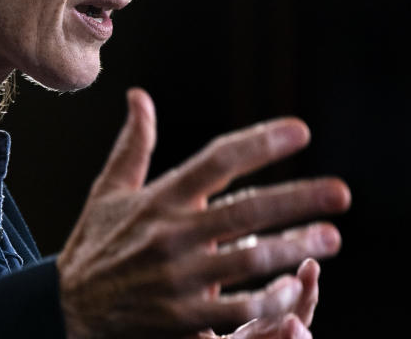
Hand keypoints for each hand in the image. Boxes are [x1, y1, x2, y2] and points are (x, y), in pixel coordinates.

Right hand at [57, 89, 349, 337]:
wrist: (68, 308)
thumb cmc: (95, 244)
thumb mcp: (109, 191)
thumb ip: (134, 143)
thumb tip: (138, 94)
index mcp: (160, 199)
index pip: (216, 160)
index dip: (260, 144)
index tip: (301, 131)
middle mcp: (172, 235)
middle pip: (245, 211)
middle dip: (297, 200)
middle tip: (341, 193)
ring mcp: (179, 278)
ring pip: (249, 261)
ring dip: (294, 247)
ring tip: (331, 237)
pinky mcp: (182, 317)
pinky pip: (237, 307)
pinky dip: (269, 299)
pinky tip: (296, 288)